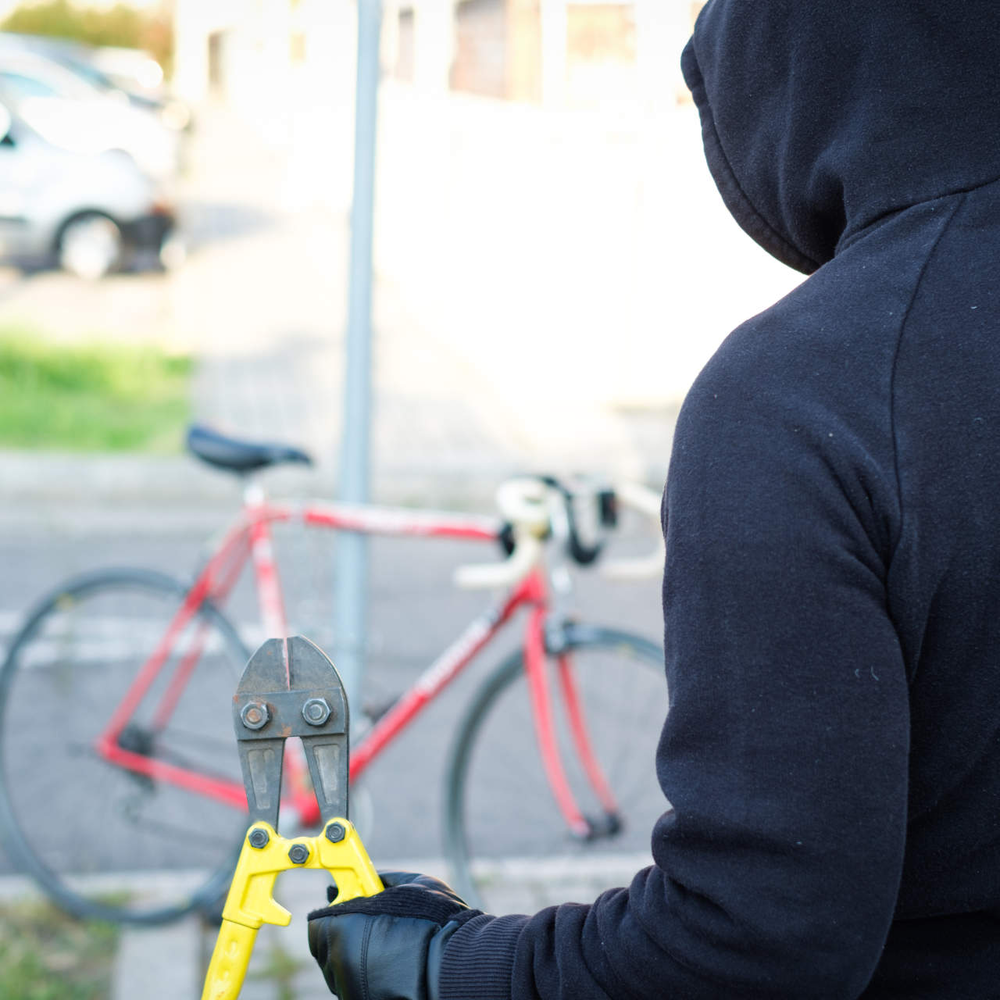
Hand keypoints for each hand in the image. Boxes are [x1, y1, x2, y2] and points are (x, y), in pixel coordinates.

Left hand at [307, 871, 481, 999]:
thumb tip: (373, 876)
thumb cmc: (435, 921)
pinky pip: (359, 985)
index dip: (337, 910)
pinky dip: (370, 975)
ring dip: (358, 956)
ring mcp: (352, 990)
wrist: (457, 964)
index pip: (319, 923)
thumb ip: (384, 880)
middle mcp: (340, 966)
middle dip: (346, 933)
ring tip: (392, 945)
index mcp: (343, 930)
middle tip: (375, 923)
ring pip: (343, 970)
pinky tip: (395, 964)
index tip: (353, 902)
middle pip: (329, 948)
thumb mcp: (411, 884)